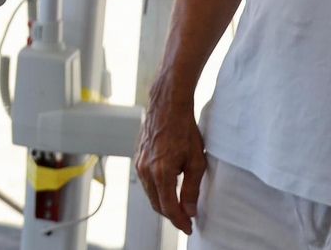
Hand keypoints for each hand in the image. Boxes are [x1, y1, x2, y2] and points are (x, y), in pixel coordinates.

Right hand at [133, 77, 206, 234]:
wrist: (167, 106)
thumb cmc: (184, 130)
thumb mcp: (196, 161)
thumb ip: (191, 189)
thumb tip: (189, 210)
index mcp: (161, 173)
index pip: (168, 207)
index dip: (180, 221)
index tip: (189, 228)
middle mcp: (145, 170)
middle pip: (156, 203)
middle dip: (171, 214)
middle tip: (186, 220)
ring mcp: (139, 163)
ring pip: (150, 193)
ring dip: (163, 203)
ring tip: (179, 207)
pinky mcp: (138, 157)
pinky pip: (146, 181)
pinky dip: (156, 190)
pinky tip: (168, 189)